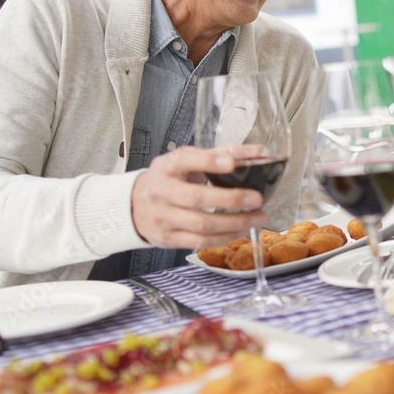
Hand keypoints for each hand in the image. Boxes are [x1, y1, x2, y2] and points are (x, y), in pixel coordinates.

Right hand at [131, 144, 267, 248]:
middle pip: (196, 198)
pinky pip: (199, 241)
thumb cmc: (168, 178)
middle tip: (257, 198)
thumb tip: (260, 152)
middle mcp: (162, 192)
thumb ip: (222, 154)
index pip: (188, 161)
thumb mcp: (187, 160)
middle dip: (230, 199)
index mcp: (167, 167)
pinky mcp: (168, 238)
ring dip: (234, 223)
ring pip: (201, 224)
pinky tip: (241, 230)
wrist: (133, 204)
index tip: (233, 162)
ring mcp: (163, 217)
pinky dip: (224, 237)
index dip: (210, 162)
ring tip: (257, 218)